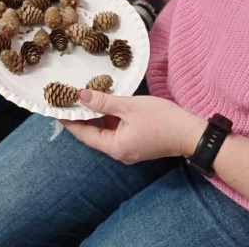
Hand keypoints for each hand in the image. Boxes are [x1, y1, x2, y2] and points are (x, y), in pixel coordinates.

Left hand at [61, 90, 202, 163]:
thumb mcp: (129, 107)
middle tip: (67, 100)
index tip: (56, 109)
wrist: (192, 133)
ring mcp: (129, 149)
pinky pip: (117, 131)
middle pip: (93, 134)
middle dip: (81, 117)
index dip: (69, 121)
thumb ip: (104, 102)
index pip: (84, 134)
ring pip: (105, 132)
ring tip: (82, 98)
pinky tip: (106, 103)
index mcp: (115, 147)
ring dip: (95, 116)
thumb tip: (81, 96)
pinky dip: (109, 118)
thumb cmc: (162, 120)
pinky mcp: (137, 143)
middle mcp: (119, 152)